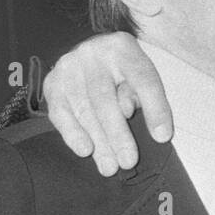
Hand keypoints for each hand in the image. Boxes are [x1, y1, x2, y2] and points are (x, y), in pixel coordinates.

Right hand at [43, 32, 171, 175]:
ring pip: (84, 109)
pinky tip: (85, 150)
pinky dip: (73, 134)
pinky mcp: (52, 83)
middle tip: (129, 162)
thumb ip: (142, 93)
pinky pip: (61, 113)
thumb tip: (127, 111)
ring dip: (98, 142)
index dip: (154, 108)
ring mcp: (68, 67)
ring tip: (110, 167)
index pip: (142, 79)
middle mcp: (92, 53)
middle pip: (106, 98)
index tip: (162, 137)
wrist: (90, 54)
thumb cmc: (122, 73)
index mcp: (123, 47)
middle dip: (118, 135)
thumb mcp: (140, 76)